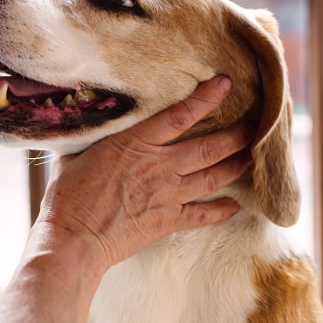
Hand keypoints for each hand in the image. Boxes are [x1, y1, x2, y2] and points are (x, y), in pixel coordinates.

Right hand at [36, 76, 250, 272]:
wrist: (73, 238)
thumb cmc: (68, 194)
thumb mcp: (76, 153)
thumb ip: (94, 136)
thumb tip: (92, 119)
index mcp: (135, 144)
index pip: (179, 115)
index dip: (205, 98)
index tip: (225, 84)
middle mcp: (159, 166)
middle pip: (208, 147)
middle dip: (235, 135)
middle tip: (255, 125)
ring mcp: (167, 195)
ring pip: (213, 177)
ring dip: (236, 166)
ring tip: (252, 157)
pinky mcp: (167, 221)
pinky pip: (203, 214)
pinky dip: (222, 209)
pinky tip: (237, 205)